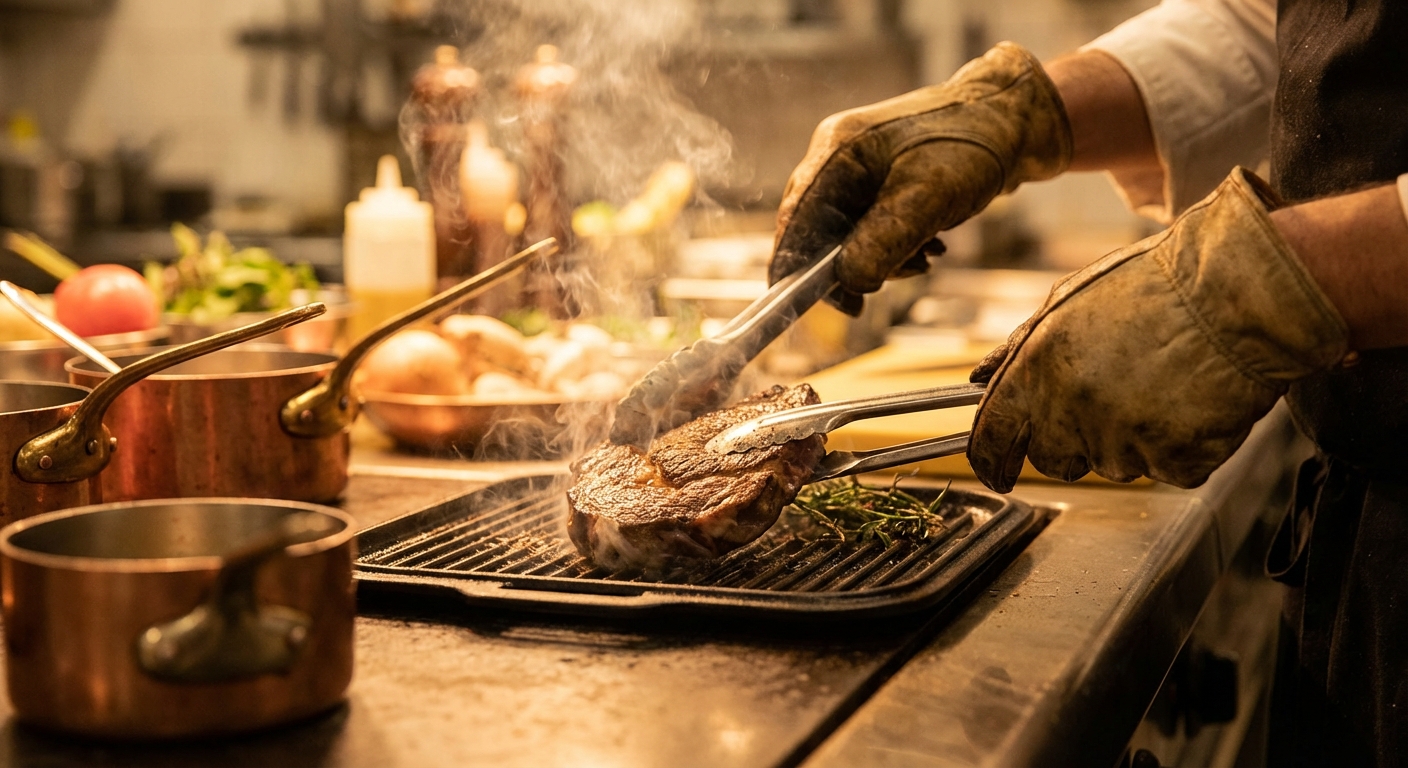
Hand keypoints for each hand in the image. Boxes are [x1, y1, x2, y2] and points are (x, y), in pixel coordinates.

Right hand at [771, 42, 1072, 313]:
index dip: (792, 268)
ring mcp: (859, 165)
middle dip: (847, 266)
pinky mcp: (881, 177)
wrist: (1018, 120)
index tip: (800, 307)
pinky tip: (928, 247)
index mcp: (838, 151)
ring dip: (878, 259)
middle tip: (878, 291)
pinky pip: (870, 224)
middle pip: (816, 229)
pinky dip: (892, 246)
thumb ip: (882, 243)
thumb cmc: (974, 148)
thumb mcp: (927, 201)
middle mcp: (839, 154)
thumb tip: (849, 284)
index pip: (795, 219)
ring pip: (845, 232)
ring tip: (923, 260)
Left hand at [968, 167, 1349, 491]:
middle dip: (1069, 440)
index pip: (992, 440)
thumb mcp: (1069, 301)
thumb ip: (1017, 348)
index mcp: (1037, 371)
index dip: (991, 461)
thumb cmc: (1157, 286)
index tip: (996, 471)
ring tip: (1159, 382)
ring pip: (1111, 463)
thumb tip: (979, 378)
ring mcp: (1125, 441)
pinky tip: (1189, 401)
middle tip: (1109, 397)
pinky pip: (1165, 468)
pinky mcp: (1176, 461)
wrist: (1241, 294)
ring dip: (1127, 437)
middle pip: (1053, 459)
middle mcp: (1072, 412)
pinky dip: (1177, 446)